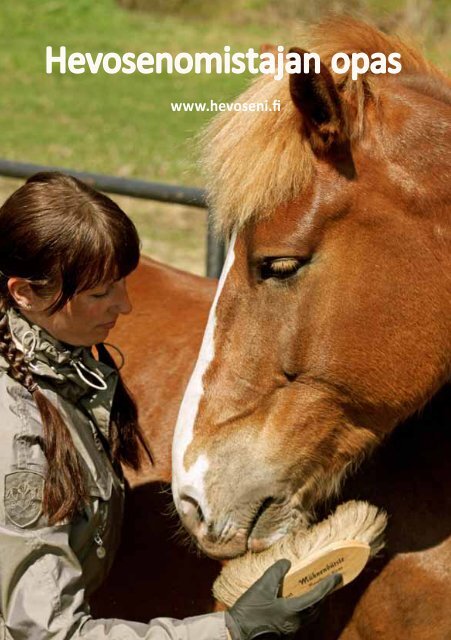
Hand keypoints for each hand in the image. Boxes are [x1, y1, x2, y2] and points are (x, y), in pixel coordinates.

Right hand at [225, 558, 340, 639]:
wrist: (236, 633)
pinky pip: (299, 619)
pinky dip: (303, 608)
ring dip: (314, 603)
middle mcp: (295, 623)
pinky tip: (295, 600)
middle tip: (328, 583)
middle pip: (315, 609)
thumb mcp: (261, 586)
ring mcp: (289, 630)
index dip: (328, 586)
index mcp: (293, 612)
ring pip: (308, 616)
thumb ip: (276, 571)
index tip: (338, 576)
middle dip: (323, 595)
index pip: (316, 597)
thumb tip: (287, 562)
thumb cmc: (249, 610)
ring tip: (314, 589)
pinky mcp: (282, 632)